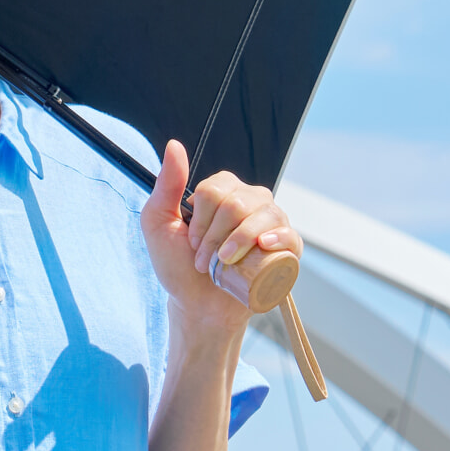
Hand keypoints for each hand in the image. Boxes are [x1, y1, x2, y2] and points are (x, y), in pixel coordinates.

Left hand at [140, 140, 301, 335]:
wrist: (197, 306)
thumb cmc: (177, 265)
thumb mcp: (159, 224)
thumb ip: (166, 185)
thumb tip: (174, 144)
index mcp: (223, 191)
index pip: (215, 189)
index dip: (200, 219)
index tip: (191, 242)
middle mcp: (250, 201)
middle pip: (237, 203)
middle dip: (214, 236)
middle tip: (204, 260)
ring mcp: (270, 224)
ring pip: (263, 216)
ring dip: (238, 242)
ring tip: (224, 264)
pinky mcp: (285, 251)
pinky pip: (291, 235)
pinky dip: (279, 238)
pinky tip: (264, 244)